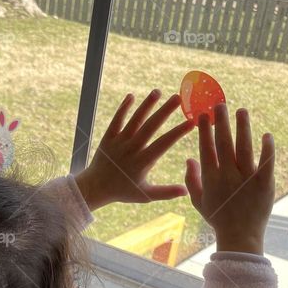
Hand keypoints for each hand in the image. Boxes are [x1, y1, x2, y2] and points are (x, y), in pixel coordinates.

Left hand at [75, 90, 193, 210]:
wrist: (95, 188)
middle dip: (165, 111)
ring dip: (146, 105)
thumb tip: (186, 191)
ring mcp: (118, 142)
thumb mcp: (145, 195)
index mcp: (142, 162)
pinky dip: (123, 108)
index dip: (178, 132)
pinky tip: (131, 96)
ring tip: (157, 91)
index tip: (192, 122)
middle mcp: (131, 149)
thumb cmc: (123, 191)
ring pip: (134, 120)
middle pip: (150, 127)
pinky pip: (116, 120)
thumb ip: (166, 192)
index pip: (163, 144)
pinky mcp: (108, 137)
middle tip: (179, 98)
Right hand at [185, 104, 274, 254]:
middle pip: (224, 143)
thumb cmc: (217, 218)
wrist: (240, 236)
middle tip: (220, 105)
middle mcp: (227, 175)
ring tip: (241, 111)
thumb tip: (189, 159)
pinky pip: (266, 161)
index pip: (206, 148)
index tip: (204, 114)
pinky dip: (267, 148)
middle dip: (221, 122)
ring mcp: (246, 178)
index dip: (205, 130)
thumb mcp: (198, 201)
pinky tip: (266, 135)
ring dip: (243, 128)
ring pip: (244, 147)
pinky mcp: (264, 183)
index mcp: (210, 178)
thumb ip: (191, 180)